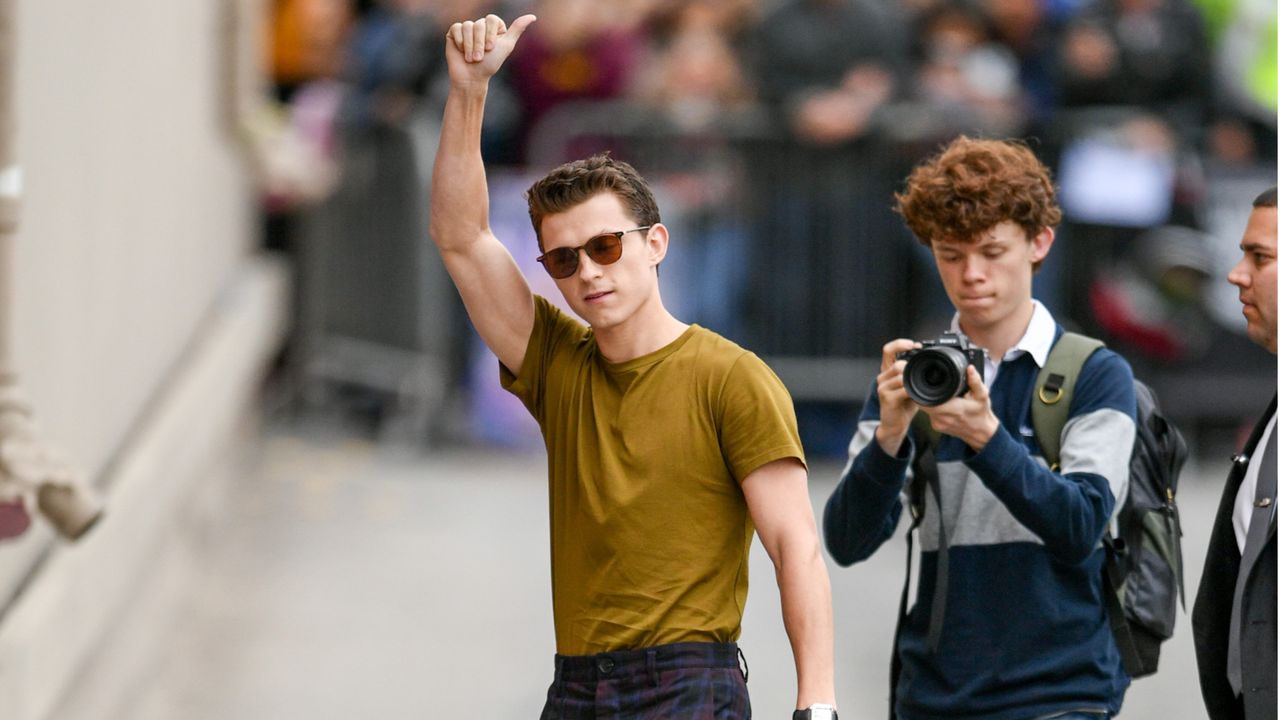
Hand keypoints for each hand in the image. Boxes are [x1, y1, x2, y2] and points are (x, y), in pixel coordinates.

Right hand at [444, 14, 536, 89]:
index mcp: (493, 28)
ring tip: (471, 58)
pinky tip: (462, 52)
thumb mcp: (506, 46)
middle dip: (480, 43)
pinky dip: (460, 42)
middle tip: (480, 57)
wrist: (472, 78)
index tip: (491, 48)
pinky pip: (456, 28)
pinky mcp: (454, 33)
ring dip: (470, 45)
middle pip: (479, 24)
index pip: (492, 19)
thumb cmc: (490, 65)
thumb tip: (533, 16)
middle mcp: (480, 26)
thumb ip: (517, 29)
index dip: (490, 34)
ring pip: (467, 26)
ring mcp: (467, 29)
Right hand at [874, 339, 920, 455]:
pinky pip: (902, 388)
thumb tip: (930, 362)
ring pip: (899, 373)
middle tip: (921, 375)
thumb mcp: (909, 385)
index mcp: (887, 371)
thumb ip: (914, 374)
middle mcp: (882, 377)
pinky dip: (912, 391)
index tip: (915, 345)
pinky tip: (916, 396)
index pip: (888, 350)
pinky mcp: (886, 397)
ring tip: (918, 388)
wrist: (894, 424)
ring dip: (912, 380)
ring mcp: (883, 387)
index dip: (900, 344)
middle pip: (897, 363)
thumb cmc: (903, 404)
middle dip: (911, 368)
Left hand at [919, 366, 998, 450]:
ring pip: (925, 408)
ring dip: (931, 400)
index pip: (928, 399)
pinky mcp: (936, 427)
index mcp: (953, 409)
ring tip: (941, 395)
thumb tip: (970, 369)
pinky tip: (943, 404)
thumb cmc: (981, 414)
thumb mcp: (982, 396)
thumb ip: (975, 382)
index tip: (928, 382)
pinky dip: (933, 407)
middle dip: (927, 393)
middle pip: (923, 402)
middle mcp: (942, 418)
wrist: (981, 434)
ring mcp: (938, 424)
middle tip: (934, 386)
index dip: (924, 389)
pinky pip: (929, 413)